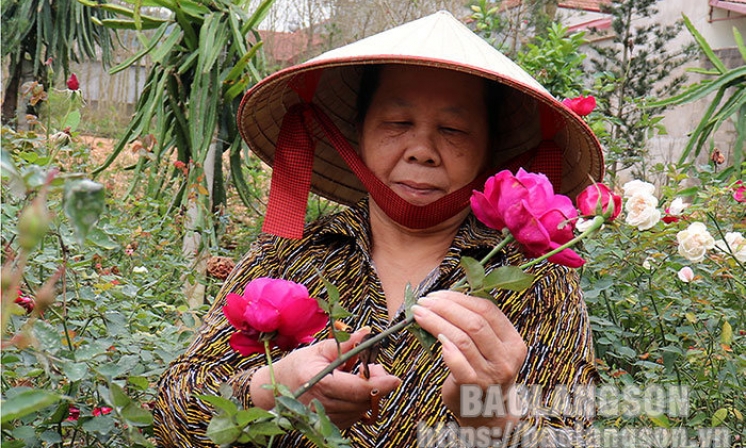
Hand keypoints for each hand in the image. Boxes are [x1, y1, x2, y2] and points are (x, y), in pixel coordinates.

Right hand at [250, 328, 400, 427]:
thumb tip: (367, 332)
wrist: (277, 389)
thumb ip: (346, 343)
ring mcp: (325, 417)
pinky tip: (352, 390)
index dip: (380, 384)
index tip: (395, 378)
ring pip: (362, 409)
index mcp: (319, 381)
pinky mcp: (329, 425)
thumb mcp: (321, 349)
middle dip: (377, 385)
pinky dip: (360, 403)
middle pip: (363, 400)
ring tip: (359, 377)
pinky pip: (355, 416)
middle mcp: (321, 403)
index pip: (357, 388)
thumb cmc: (299, 365)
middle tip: (374, 368)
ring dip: (369, 394)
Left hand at [412, 290, 526, 428]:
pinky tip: (432, 335)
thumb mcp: (491, 348)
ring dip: (436, 322)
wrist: (486, 413)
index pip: (488, 310)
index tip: (438, 294)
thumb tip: (446, 298)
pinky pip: (456, 361)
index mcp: (513, 343)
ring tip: (419, 314)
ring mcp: (490, 374)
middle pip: (474, 323)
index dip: (460, 299)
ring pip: (462, 339)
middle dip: (445, 308)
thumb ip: (478, 325)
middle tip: (424, 301)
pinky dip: (444, 345)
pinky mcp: (472, 387)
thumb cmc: (483, 373)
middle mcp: (505, 359)